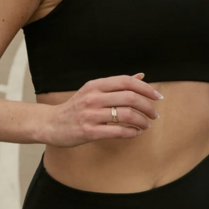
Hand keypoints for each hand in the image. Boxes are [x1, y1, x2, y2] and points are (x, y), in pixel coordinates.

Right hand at [36, 74, 162, 147]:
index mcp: (95, 85)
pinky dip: (132, 132)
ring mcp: (90, 115)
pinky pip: (118, 131)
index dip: (145, 88)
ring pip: (126, 115)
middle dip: (148, 106)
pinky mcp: (89, 131)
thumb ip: (116, 85)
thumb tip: (141, 76)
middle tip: (154, 114)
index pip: (126, 82)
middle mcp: (93, 97)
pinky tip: (135, 133)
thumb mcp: (92, 91)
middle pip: (130, 98)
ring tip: (146, 125)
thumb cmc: (75, 108)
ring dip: (142, 121)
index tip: (157, 96)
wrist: (51, 124)